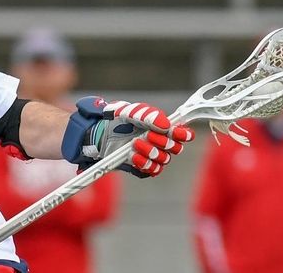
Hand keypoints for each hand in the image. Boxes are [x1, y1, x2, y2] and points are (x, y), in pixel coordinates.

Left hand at [62, 97, 194, 177]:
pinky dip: (143, 163)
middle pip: (175, 148)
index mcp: (162, 128)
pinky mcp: (143, 167)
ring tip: (134, 144)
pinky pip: (152, 170)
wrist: (98, 134)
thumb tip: (165, 124)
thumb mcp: (129, 112)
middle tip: (147, 135)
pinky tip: (132, 156)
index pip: (183, 134)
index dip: (182, 134)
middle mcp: (161, 143)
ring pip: (163, 160)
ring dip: (151, 152)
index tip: (174, 132)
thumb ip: (148, 115)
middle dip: (163, 142)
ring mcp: (152, 156)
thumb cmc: (116, 120)